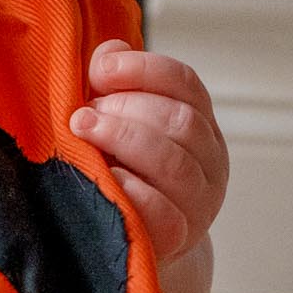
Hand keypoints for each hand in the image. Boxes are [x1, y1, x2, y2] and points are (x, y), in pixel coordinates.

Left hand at [68, 42, 228, 264]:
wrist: (133, 240)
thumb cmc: (121, 170)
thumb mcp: (117, 121)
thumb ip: (114, 85)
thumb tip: (110, 52)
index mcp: (199, 122)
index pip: (184, 82)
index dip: (143, 69)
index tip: (100, 70)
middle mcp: (210, 160)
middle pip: (180, 120)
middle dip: (125, 108)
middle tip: (82, 115)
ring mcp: (200, 201)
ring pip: (174, 163)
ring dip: (122, 139)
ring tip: (83, 132)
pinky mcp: (180, 237)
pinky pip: (162, 211)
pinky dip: (129, 189)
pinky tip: (103, 178)